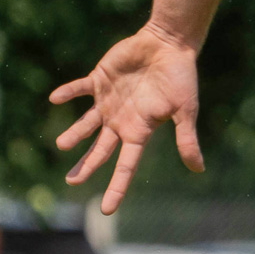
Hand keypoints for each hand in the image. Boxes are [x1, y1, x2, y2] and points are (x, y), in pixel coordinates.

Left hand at [50, 22, 204, 213]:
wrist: (170, 43)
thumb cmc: (180, 77)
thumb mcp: (185, 110)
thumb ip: (186, 139)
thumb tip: (199, 169)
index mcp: (139, 130)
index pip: (125, 165)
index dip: (116, 186)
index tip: (106, 210)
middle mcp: (120, 120)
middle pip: (100, 150)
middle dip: (86, 166)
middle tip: (71, 180)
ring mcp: (108, 101)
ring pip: (86, 123)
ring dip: (74, 133)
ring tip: (62, 144)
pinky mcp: (99, 80)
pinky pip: (80, 89)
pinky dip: (68, 93)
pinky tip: (55, 99)